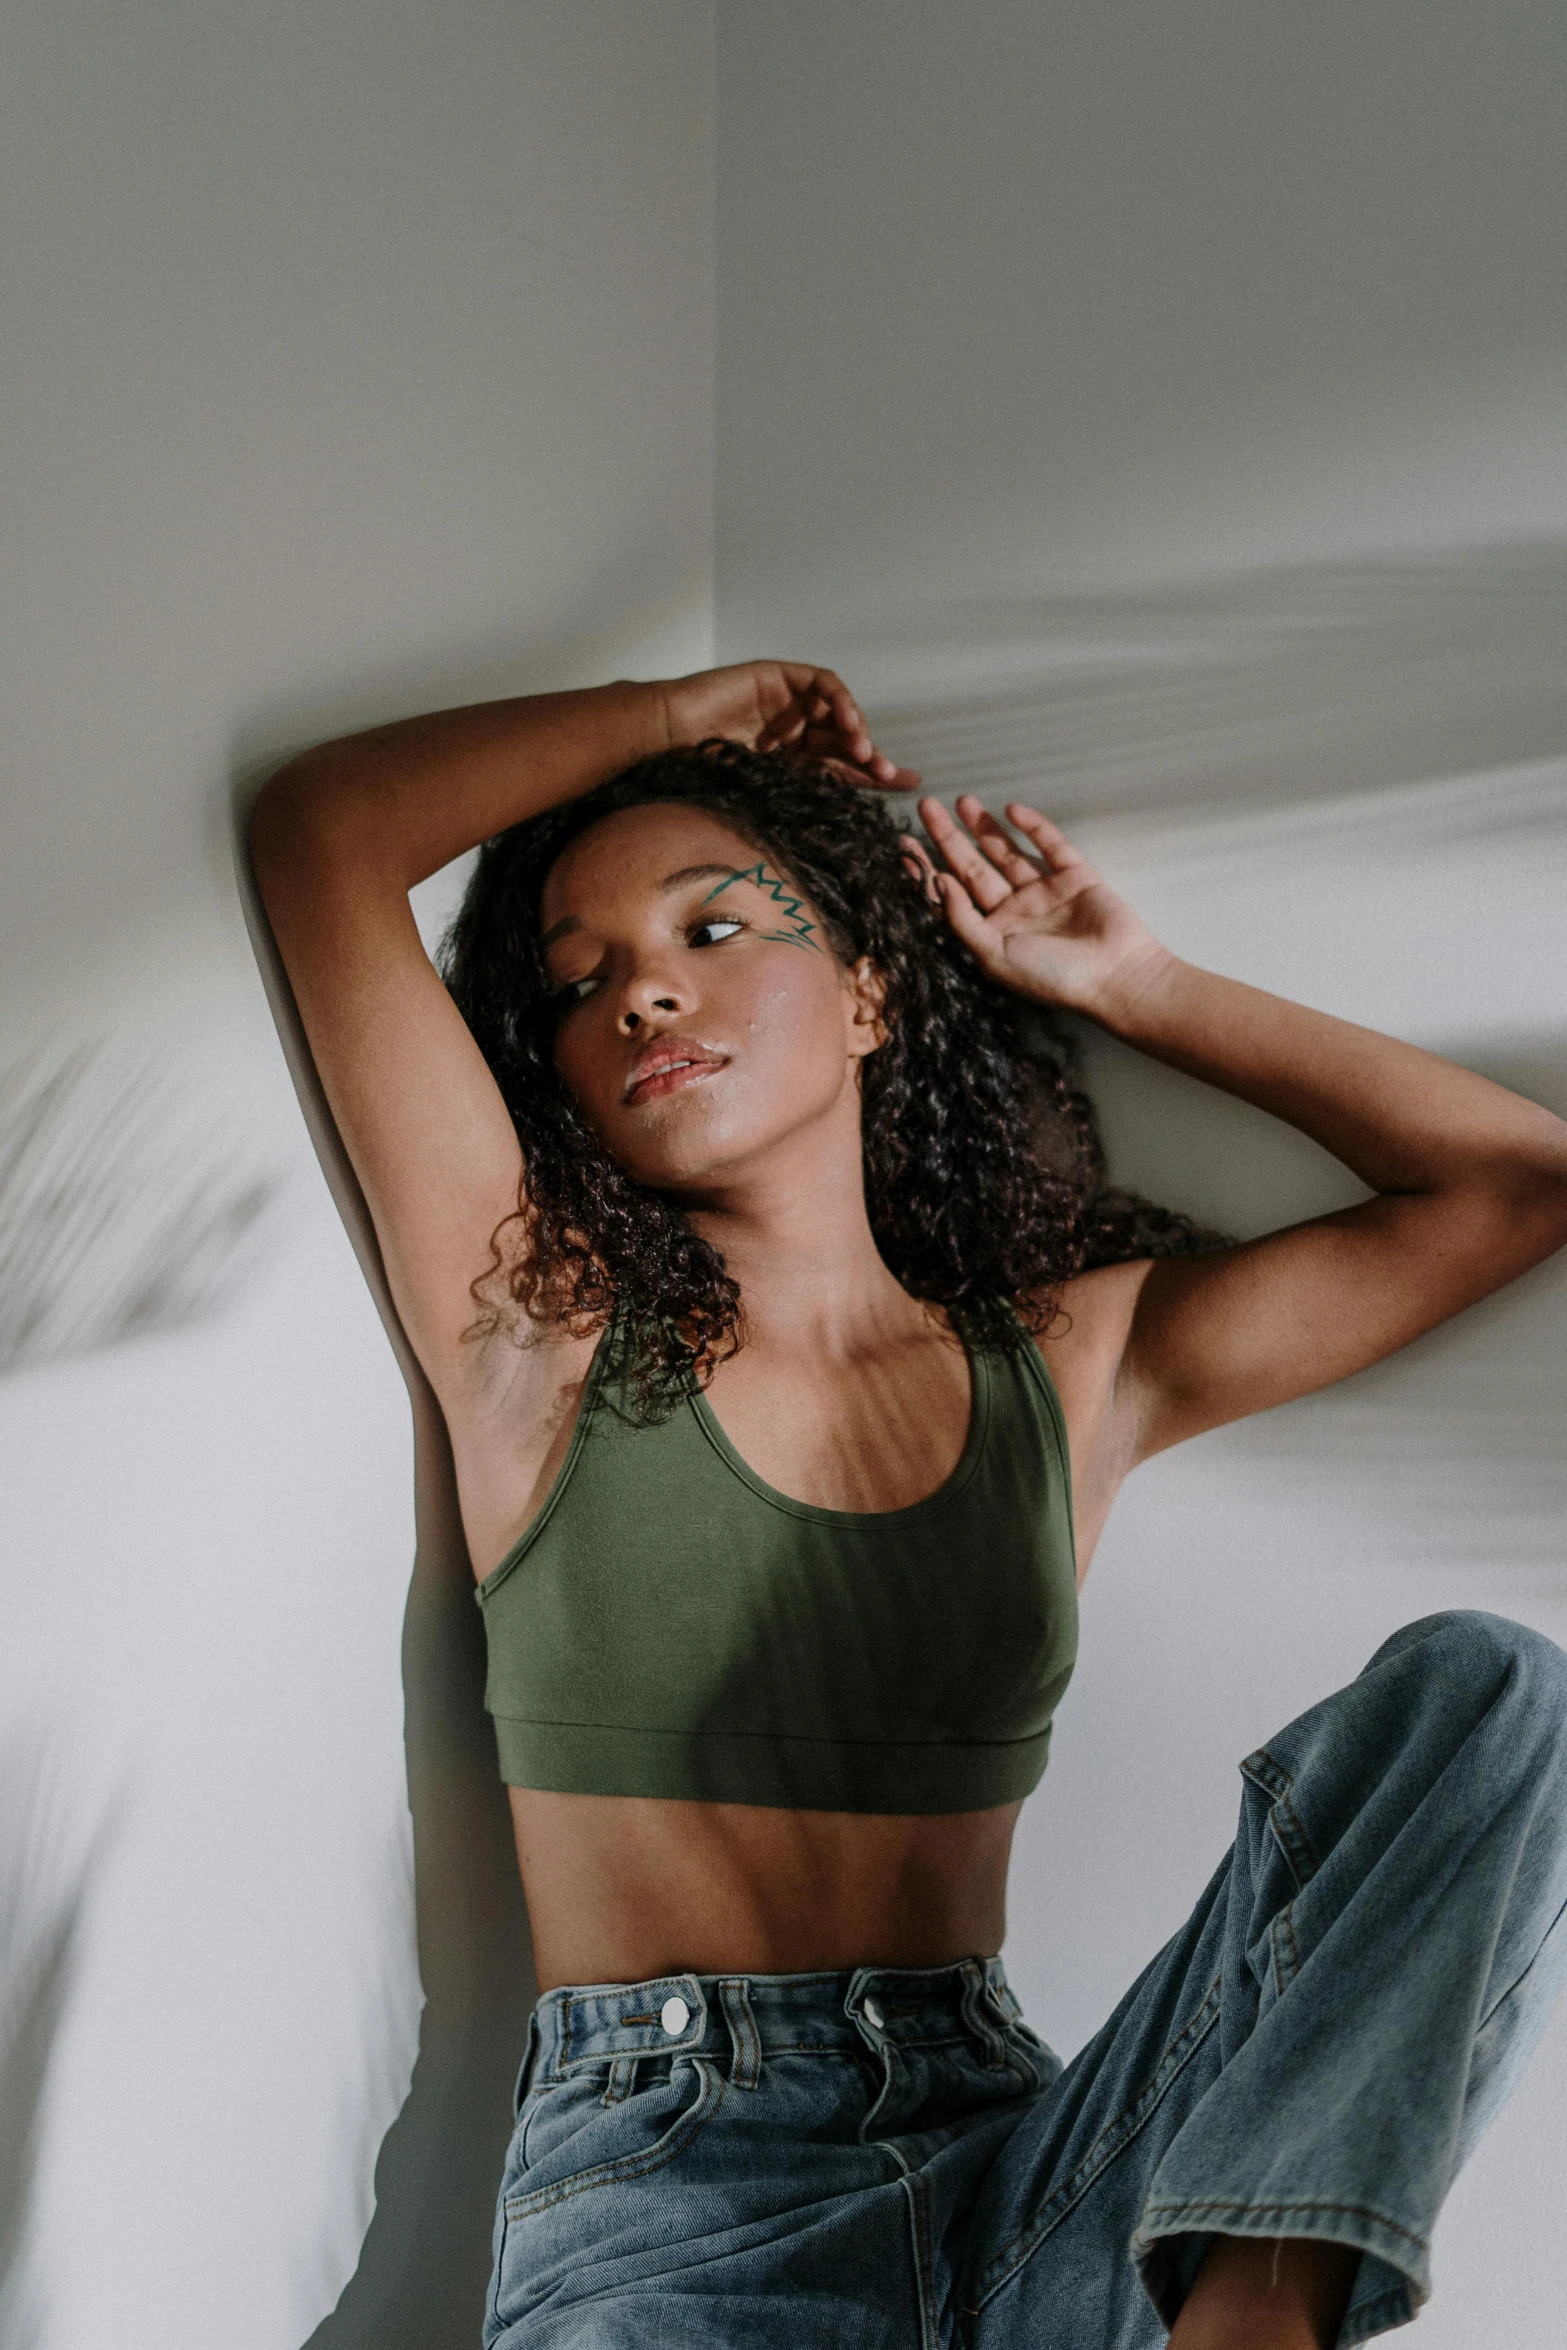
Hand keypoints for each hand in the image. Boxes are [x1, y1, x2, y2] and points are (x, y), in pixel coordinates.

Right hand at [657, 662, 918, 790]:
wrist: (665, 737)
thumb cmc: (698, 770)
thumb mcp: (762, 790)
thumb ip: (799, 796)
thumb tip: (838, 832)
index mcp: (788, 761)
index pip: (841, 767)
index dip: (873, 777)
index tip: (907, 789)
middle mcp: (792, 731)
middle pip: (846, 740)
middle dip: (873, 757)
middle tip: (892, 776)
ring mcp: (786, 703)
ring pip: (838, 711)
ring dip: (857, 729)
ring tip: (865, 753)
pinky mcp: (777, 676)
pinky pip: (820, 683)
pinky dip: (839, 699)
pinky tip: (846, 723)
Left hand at [909, 795, 1168, 1018]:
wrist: (1115, 976)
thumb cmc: (1052, 976)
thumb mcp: (993, 955)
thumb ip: (962, 919)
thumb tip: (936, 881)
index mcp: (993, 931)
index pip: (955, 894)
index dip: (931, 869)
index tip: (906, 844)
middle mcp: (1015, 909)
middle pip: (975, 866)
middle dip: (950, 837)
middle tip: (927, 807)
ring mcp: (1044, 890)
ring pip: (1007, 851)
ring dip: (985, 826)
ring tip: (962, 800)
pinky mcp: (1074, 874)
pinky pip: (1050, 845)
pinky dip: (1033, 826)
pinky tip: (1012, 810)